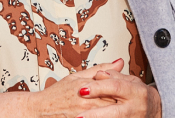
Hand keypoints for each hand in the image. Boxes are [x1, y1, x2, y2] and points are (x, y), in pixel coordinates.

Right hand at [0, 60, 124, 117]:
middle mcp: (88, 103)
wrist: (39, 111)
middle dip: (126, 100)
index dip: (126, 86)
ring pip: (111, 113)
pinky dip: (110, 116)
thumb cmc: (56, 94)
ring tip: (127, 109)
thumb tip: (119, 62)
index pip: (114, 87)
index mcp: (87, 88)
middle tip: (136, 99)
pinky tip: (114, 114)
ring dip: (120, 111)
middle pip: (115, 102)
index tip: (134, 86)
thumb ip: (100, 69)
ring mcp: (85, 115)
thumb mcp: (76, 76)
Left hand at [75, 58, 161, 117]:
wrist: (156, 111)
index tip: (82, 89)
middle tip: (77, 115)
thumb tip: (99, 74)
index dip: (98, 88)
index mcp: (135, 92)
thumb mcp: (131, 80)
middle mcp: (134, 108)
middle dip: (95, 114)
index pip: (115, 87)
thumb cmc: (140, 94)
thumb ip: (114, 75)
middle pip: (113, 112)